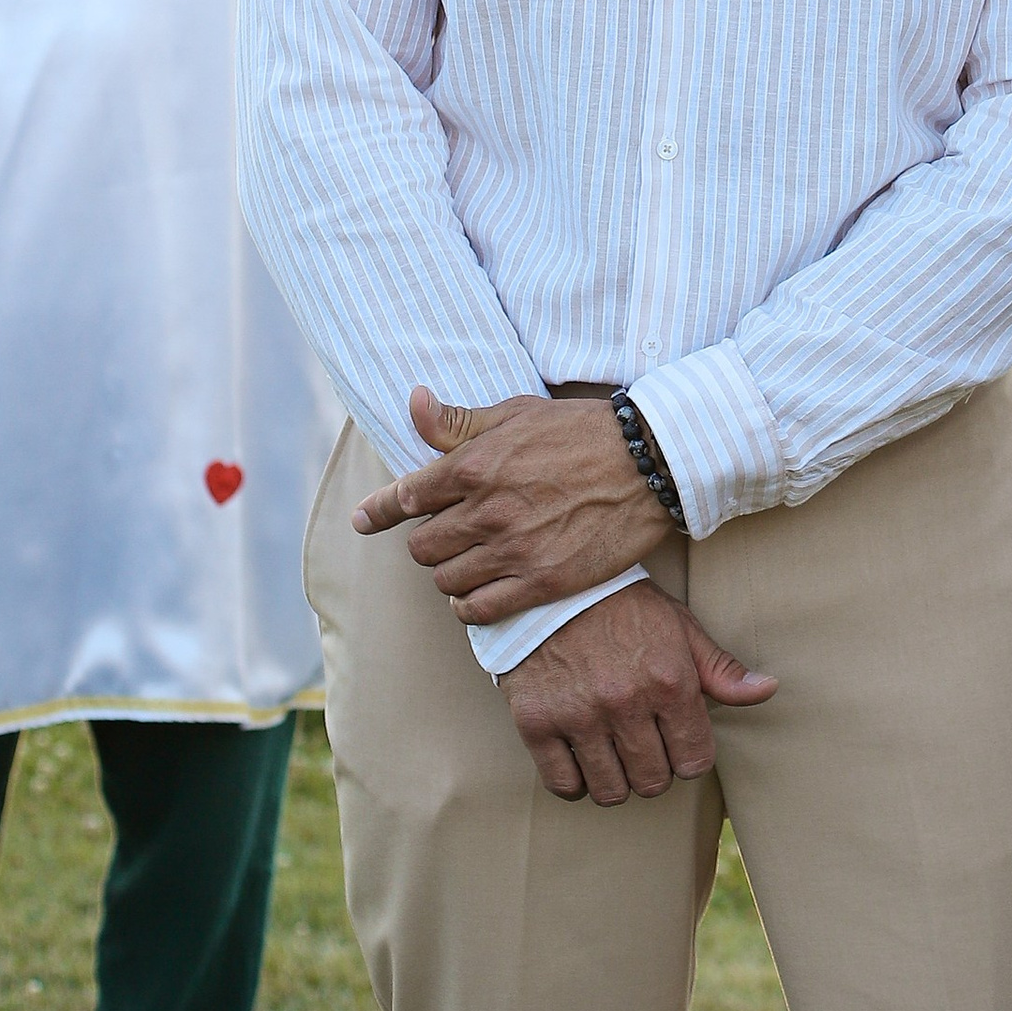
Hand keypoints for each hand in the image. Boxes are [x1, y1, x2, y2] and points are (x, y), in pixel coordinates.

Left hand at [353, 385, 668, 621]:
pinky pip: (479, 609)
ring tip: (469, 562)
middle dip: (429, 540)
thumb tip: (412, 402)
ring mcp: (513, 549)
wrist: (648, 464)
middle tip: (450, 534)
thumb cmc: (581, 431)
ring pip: (446, 579)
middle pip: (422, 545)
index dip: (380, 510)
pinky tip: (478, 594)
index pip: (407, 495)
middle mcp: (486, 510)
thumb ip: (460, 421)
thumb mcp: (518, 413)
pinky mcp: (540, 581)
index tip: (363, 520)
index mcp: (476, 464)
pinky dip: (469, 605)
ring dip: (450, 573)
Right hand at [499, 587, 776, 803]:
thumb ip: (721, 670)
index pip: (694, 761)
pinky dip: (576, 783)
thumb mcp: (680, 628)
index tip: (677, 741)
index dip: (689, 756)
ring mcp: (578, 716)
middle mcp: (625, 703)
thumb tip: (767, 690)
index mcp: (669, 682)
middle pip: (653, 782)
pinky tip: (582, 759)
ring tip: (614, 753)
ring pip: (611, 791)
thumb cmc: (625, 607)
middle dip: (655, 771)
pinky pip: (564, 785)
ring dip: (617, 781)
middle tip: (644, 745)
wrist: (553, 584)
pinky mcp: (536, 723)